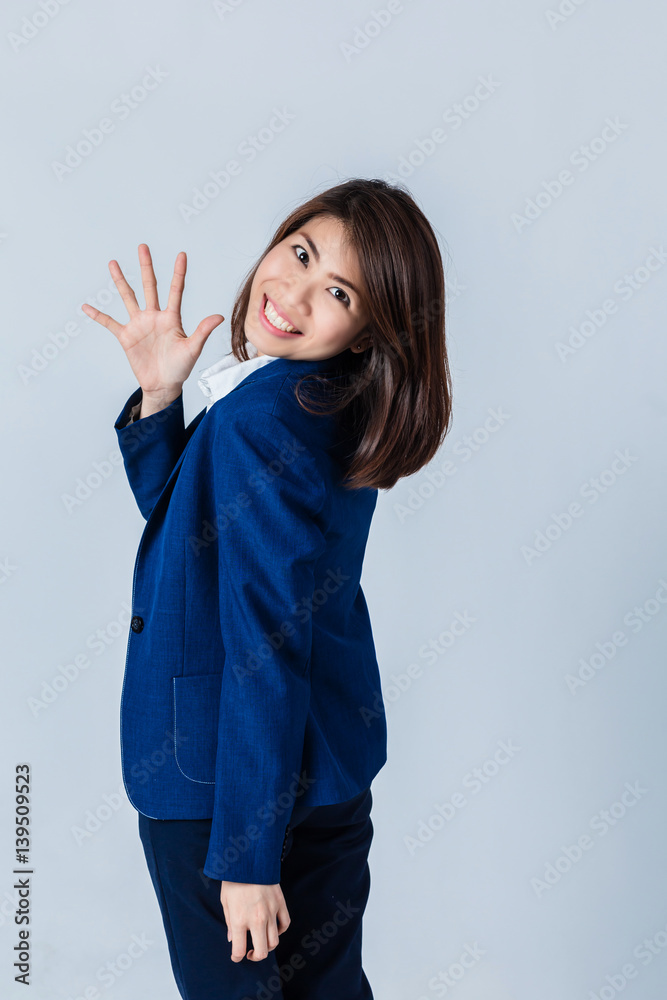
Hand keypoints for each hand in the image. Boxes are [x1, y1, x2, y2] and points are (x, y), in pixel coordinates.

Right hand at [81, 243, 223, 406]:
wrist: (163, 385)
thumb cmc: (180, 368)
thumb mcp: (193, 349)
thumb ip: (203, 331)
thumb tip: (219, 316)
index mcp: (172, 318)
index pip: (176, 291)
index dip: (179, 273)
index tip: (182, 254)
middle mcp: (154, 317)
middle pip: (150, 286)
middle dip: (147, 266)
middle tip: (143, 247)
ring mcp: (139, 325)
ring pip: (128, 297)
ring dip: (121, 281)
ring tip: (113, 263)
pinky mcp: (126, 337)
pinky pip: (109, 323)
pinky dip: (98, 316)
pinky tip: (85, 306)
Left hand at [219, 881, 290, 962]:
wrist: (249, 859)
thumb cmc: (234, 879)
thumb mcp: (225, 901)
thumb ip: (229, 922)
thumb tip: (233, 939)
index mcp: (239, 919)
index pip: (239, 950)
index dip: (236, 957)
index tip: (236, 955)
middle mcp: (256, 919)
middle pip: (261, 952)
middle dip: (255, 957)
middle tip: (251, 953)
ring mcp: (270, 912)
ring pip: (274, 941)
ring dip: (267, 946)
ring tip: (261, 941)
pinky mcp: (280, 903)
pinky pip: (285, 924)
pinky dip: (280, 930)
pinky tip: (273, 928)